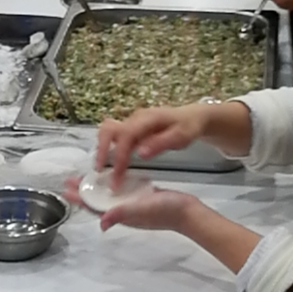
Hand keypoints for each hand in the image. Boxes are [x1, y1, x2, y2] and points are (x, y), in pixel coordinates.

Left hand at [65, 176, 191, 235]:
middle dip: (84, 191)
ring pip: (109, 196)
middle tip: (70, 180)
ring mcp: (133, 205)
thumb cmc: (166, 210)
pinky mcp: (142, 197)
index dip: (80, 199)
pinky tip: (110, 175)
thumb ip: (122, 213)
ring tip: (85, 177)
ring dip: (96, 187)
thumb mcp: (143, 209)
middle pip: (98, 201)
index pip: (94, 207)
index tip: (65, 189)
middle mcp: (124, 210)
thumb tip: (101, 222)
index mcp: (121, 214)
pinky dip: (113, 183)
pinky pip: (122, 191)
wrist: (188, 212)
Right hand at [95, 103, 213, 187]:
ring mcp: (132, 122)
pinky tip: (111, 165)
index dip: (120, 155)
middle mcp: (135, 118)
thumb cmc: (187, 127)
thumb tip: (140, 153)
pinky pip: (114, 137)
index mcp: (147, 119)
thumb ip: (160, 144)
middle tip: (100, 172)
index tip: (116, 175)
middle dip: (102, 151)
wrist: (192, 117)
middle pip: (108, 129)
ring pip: (108, 132)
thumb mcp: (181, 136)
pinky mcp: (131, 128)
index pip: (126, 135)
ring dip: (102, 150)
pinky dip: (108, 149)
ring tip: (102, 170)